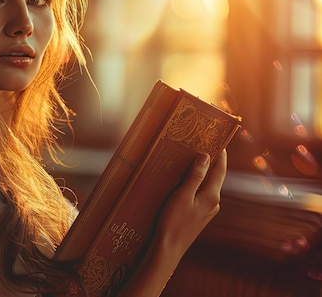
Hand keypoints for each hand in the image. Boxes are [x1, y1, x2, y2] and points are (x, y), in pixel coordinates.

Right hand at [109, 151, 227, 296]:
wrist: (169, 249)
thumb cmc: (173, 222)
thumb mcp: (182, 196)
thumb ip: (194, 176)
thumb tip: (206, 157)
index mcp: (211, 196)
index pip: (220, 170)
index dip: (220, 154)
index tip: (219, 139)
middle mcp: (214, 203)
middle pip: (215, 177)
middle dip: (211, 161)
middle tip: (204, 144)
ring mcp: (207, 210)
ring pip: (208, 186)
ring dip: (203, 172)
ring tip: (194, 159)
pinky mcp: (199, 215)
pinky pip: (201, 194)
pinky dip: (197, 183)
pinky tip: (187, 181)